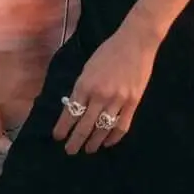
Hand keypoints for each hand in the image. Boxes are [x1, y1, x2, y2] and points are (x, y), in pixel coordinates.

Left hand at [55, 22, 158, 154]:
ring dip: (94, 142)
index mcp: (85, 85)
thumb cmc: (109, 52)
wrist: (135, 43)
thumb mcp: (88, 68)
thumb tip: (74, 108)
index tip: (58, 137)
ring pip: (102, 129)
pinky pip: (121, 126)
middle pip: (84, 126)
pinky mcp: (133, 103)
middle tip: (70, 151)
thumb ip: (82, 89)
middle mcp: (99, 95)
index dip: (62, 128)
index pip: (70, 113)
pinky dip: (113, 137)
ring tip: (88, 149)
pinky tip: (107, 142)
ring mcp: (118, 100)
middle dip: (75, 141)